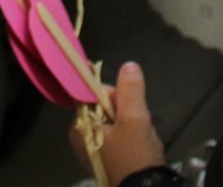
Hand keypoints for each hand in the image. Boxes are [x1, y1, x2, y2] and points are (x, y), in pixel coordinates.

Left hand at [68, 62, 166, 181]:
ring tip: (142, 136)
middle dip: (126, 109)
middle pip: (105, 106)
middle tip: (138, 123)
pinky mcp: (107, 157)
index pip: (91, 93)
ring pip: (115, 119)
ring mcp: (94, 148)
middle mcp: (81, 136)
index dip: (112, 92)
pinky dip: (132, 135)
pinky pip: (119, 135)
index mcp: (79, 126)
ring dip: (132, 122)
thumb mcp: (134, 119)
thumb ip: (130, 90)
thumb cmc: (134, 157)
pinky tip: (141, 144)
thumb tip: (129, 65)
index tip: (127, 99)